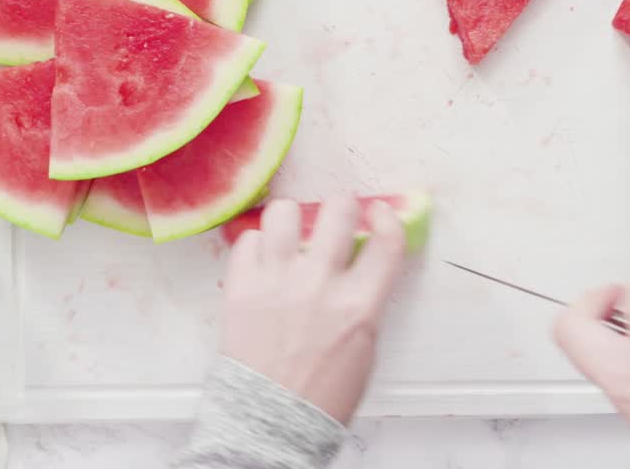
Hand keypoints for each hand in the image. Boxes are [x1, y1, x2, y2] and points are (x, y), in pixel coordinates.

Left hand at [218, 197, 406, 424]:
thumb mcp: (363, 349)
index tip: (381, 213)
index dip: (388, 218)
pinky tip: (264, 261)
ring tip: (292, 232)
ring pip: (285, 212)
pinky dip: (258, 245)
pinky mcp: (241, 288)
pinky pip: (247, 240)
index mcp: (358, 306)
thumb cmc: (320, 396)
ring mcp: (276, 283)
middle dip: (342, 206)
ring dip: (293, 218)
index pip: (387, 241)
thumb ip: (364, 302)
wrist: (270, 423)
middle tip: (337, 214)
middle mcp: (319, 286)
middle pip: (338, 210)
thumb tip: (362, 266)